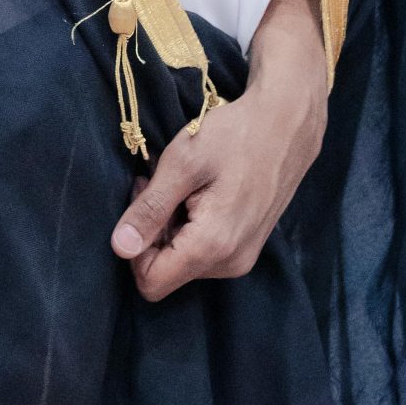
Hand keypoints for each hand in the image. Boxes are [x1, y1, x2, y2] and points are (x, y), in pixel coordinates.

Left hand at [110, 0, 327, 302]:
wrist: (287, 122)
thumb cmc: (233, 135)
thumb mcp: (182, 164)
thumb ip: (150, 210)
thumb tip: (118, 248)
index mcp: (212, 245)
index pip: (151, 282)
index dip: (135, 246)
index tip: (144, 198)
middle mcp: (231, 263)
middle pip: (167, 271)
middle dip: (154, 232)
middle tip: (158, 184)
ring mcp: (243, 258)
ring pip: (185, 263)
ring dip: (172, 228)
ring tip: (182, 185)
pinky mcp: (249, 247)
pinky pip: (205, 253)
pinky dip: (192, 227)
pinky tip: (200, 192)